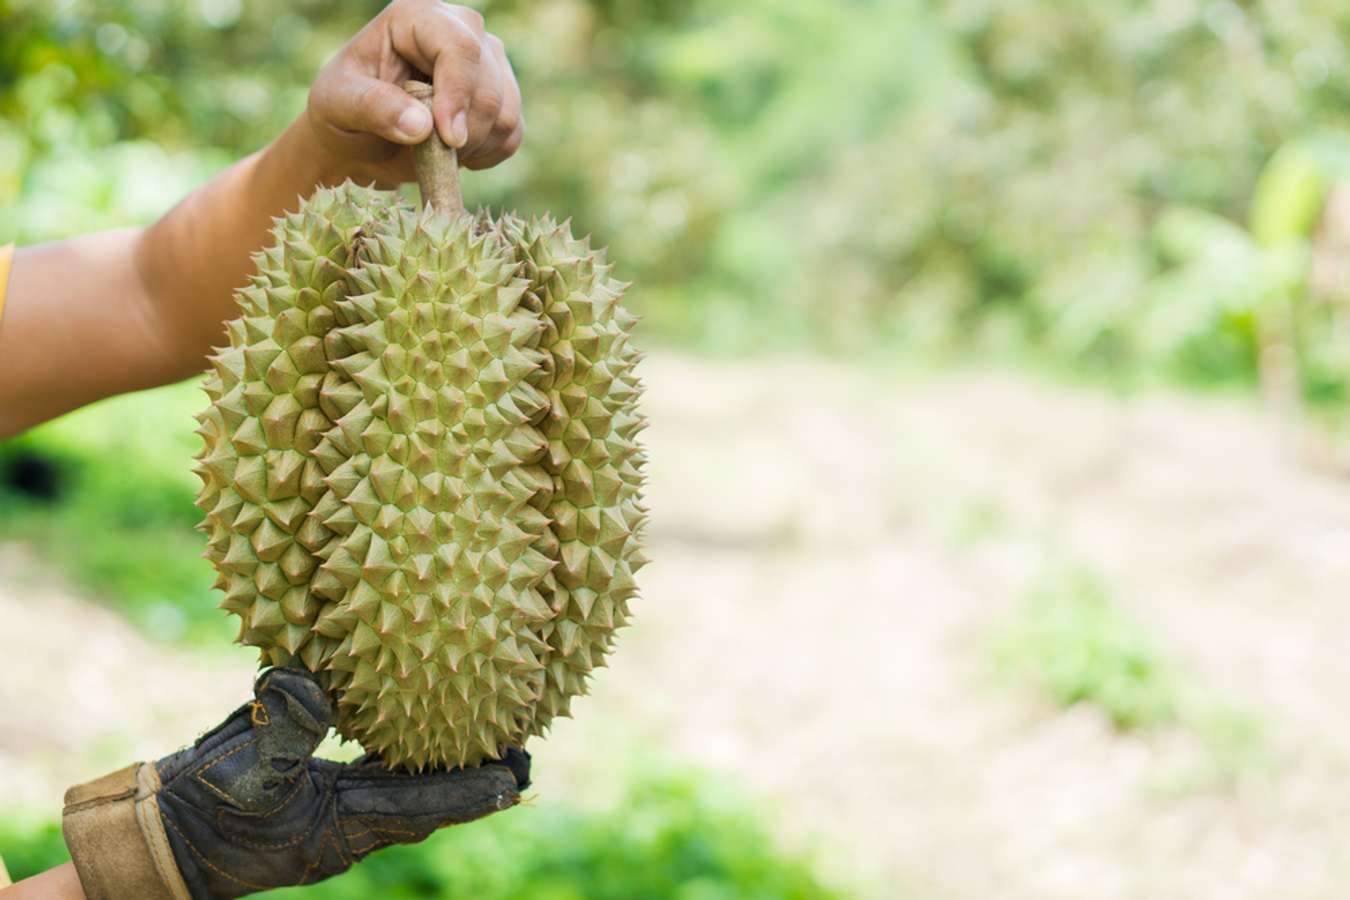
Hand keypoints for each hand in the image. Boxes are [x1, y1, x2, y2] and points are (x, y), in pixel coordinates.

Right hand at [62, 669, 529, 899]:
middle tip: (525, 753)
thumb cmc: (200, 807)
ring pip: (406, 791)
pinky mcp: (320, 800)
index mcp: (340, 828)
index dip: (470, 791)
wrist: (159, 836)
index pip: (422, 808)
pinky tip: (426, 728)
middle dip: (474, 779)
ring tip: (490, 740)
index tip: (518, 775)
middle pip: (427, 802)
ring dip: (445, 768)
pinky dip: (406, 759)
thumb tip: (315, 680)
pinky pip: (377, 780)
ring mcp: (336, 817)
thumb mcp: (242, 767)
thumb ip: (286, 725)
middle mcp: (349, 828)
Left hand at [306, 0, 523, 184]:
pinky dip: (486, 155)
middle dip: (463, 130)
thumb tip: (421, 127)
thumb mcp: (339, 105)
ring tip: (433, 152)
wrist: (362, 139)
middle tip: (426, 153)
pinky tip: (454, 155)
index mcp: (416, 17)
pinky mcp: (503, 97)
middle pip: (488, 84)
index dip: (459, 93)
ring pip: (506, 112)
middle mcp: (461, 30)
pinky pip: (512, 134)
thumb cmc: (343, 111)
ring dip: (473, 146)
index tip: (448, 137)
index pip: (459, 46)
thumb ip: (373, 107)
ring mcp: (488, 63)